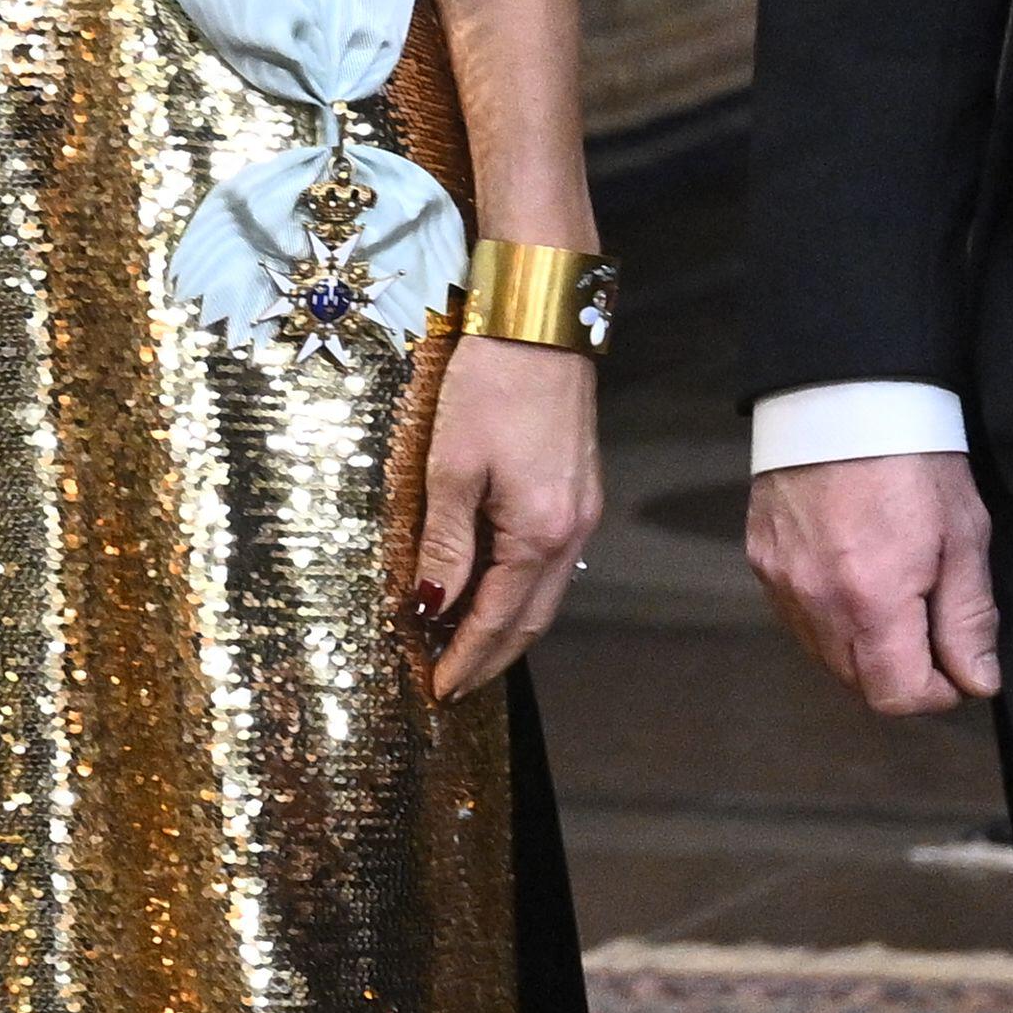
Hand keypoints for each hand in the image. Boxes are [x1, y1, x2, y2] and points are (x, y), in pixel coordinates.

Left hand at [411, 332, 602, 699]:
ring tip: (462, 646)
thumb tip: (431, 606)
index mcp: (539, 532)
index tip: (436, 690)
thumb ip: (444, 543)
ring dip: (505, 626)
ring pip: (544, 593)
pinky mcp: (578, 489)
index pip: (498, 619)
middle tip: (449, 683)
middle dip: (489, 657)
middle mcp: (571, 531)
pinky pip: (550, 562)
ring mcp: (582, 511)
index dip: (466, 659)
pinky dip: (518, 589)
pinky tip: (489, 589)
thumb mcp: (451, 466)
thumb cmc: (489, 385)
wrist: (538, 322)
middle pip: (531, 619)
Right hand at [748, 447, 999, 716]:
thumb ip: (969, 617)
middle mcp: (817, 603)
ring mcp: (781, 583)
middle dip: (901, 673)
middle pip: (859, 684)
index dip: (936, 692)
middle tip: (932, 626)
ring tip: (893, 594)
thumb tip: (977, 681)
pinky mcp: (762, 561)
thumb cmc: (912, 455)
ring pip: (825, 655)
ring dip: (864, 648)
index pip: (896, 696)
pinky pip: (798, 617)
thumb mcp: (963, 533)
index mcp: (873, 600)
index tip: (957, 665)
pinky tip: (853, 574)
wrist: (842, 391)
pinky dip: (829, 616)